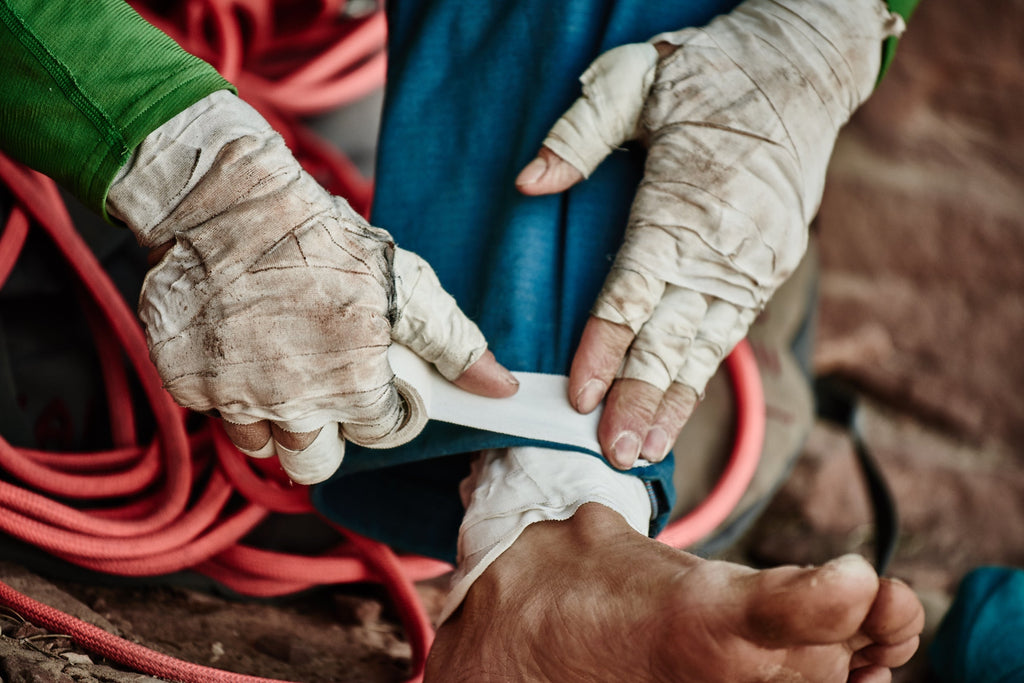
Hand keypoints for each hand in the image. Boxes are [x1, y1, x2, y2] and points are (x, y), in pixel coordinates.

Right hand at [109, 92, 516, 483]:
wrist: (226, 200)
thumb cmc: (321, 238)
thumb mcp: (403, 282)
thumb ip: (452, 342)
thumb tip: (499, 388)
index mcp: (354, 383)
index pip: (381, 433)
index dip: (385, 408)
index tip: (376, 382)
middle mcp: (291, 401)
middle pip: (317, 462)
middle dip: (329, 435)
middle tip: (327, 388)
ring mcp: (233, 396)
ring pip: (263, 447)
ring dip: (278, 418)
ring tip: (282, 364)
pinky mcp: (186, 382)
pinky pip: (216, 412)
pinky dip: (231, 390)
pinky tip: (243, 346)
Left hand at [516, 0, 902, 467]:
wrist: (804, 72)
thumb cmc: (710, 75)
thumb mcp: (636, 79)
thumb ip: (581, 134)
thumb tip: (529, 182)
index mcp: (683, 203)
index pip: (633, 290)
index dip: (604, 346)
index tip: (579, 394)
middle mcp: (722, 245)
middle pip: (671, 336)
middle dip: (640, 398)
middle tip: (615, 451)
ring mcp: (752, 263)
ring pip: (704, 347)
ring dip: (672, 402)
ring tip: (645, 450)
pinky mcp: (767, 270)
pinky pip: (727, 333)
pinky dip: (700, 375)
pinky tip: (677, 409)